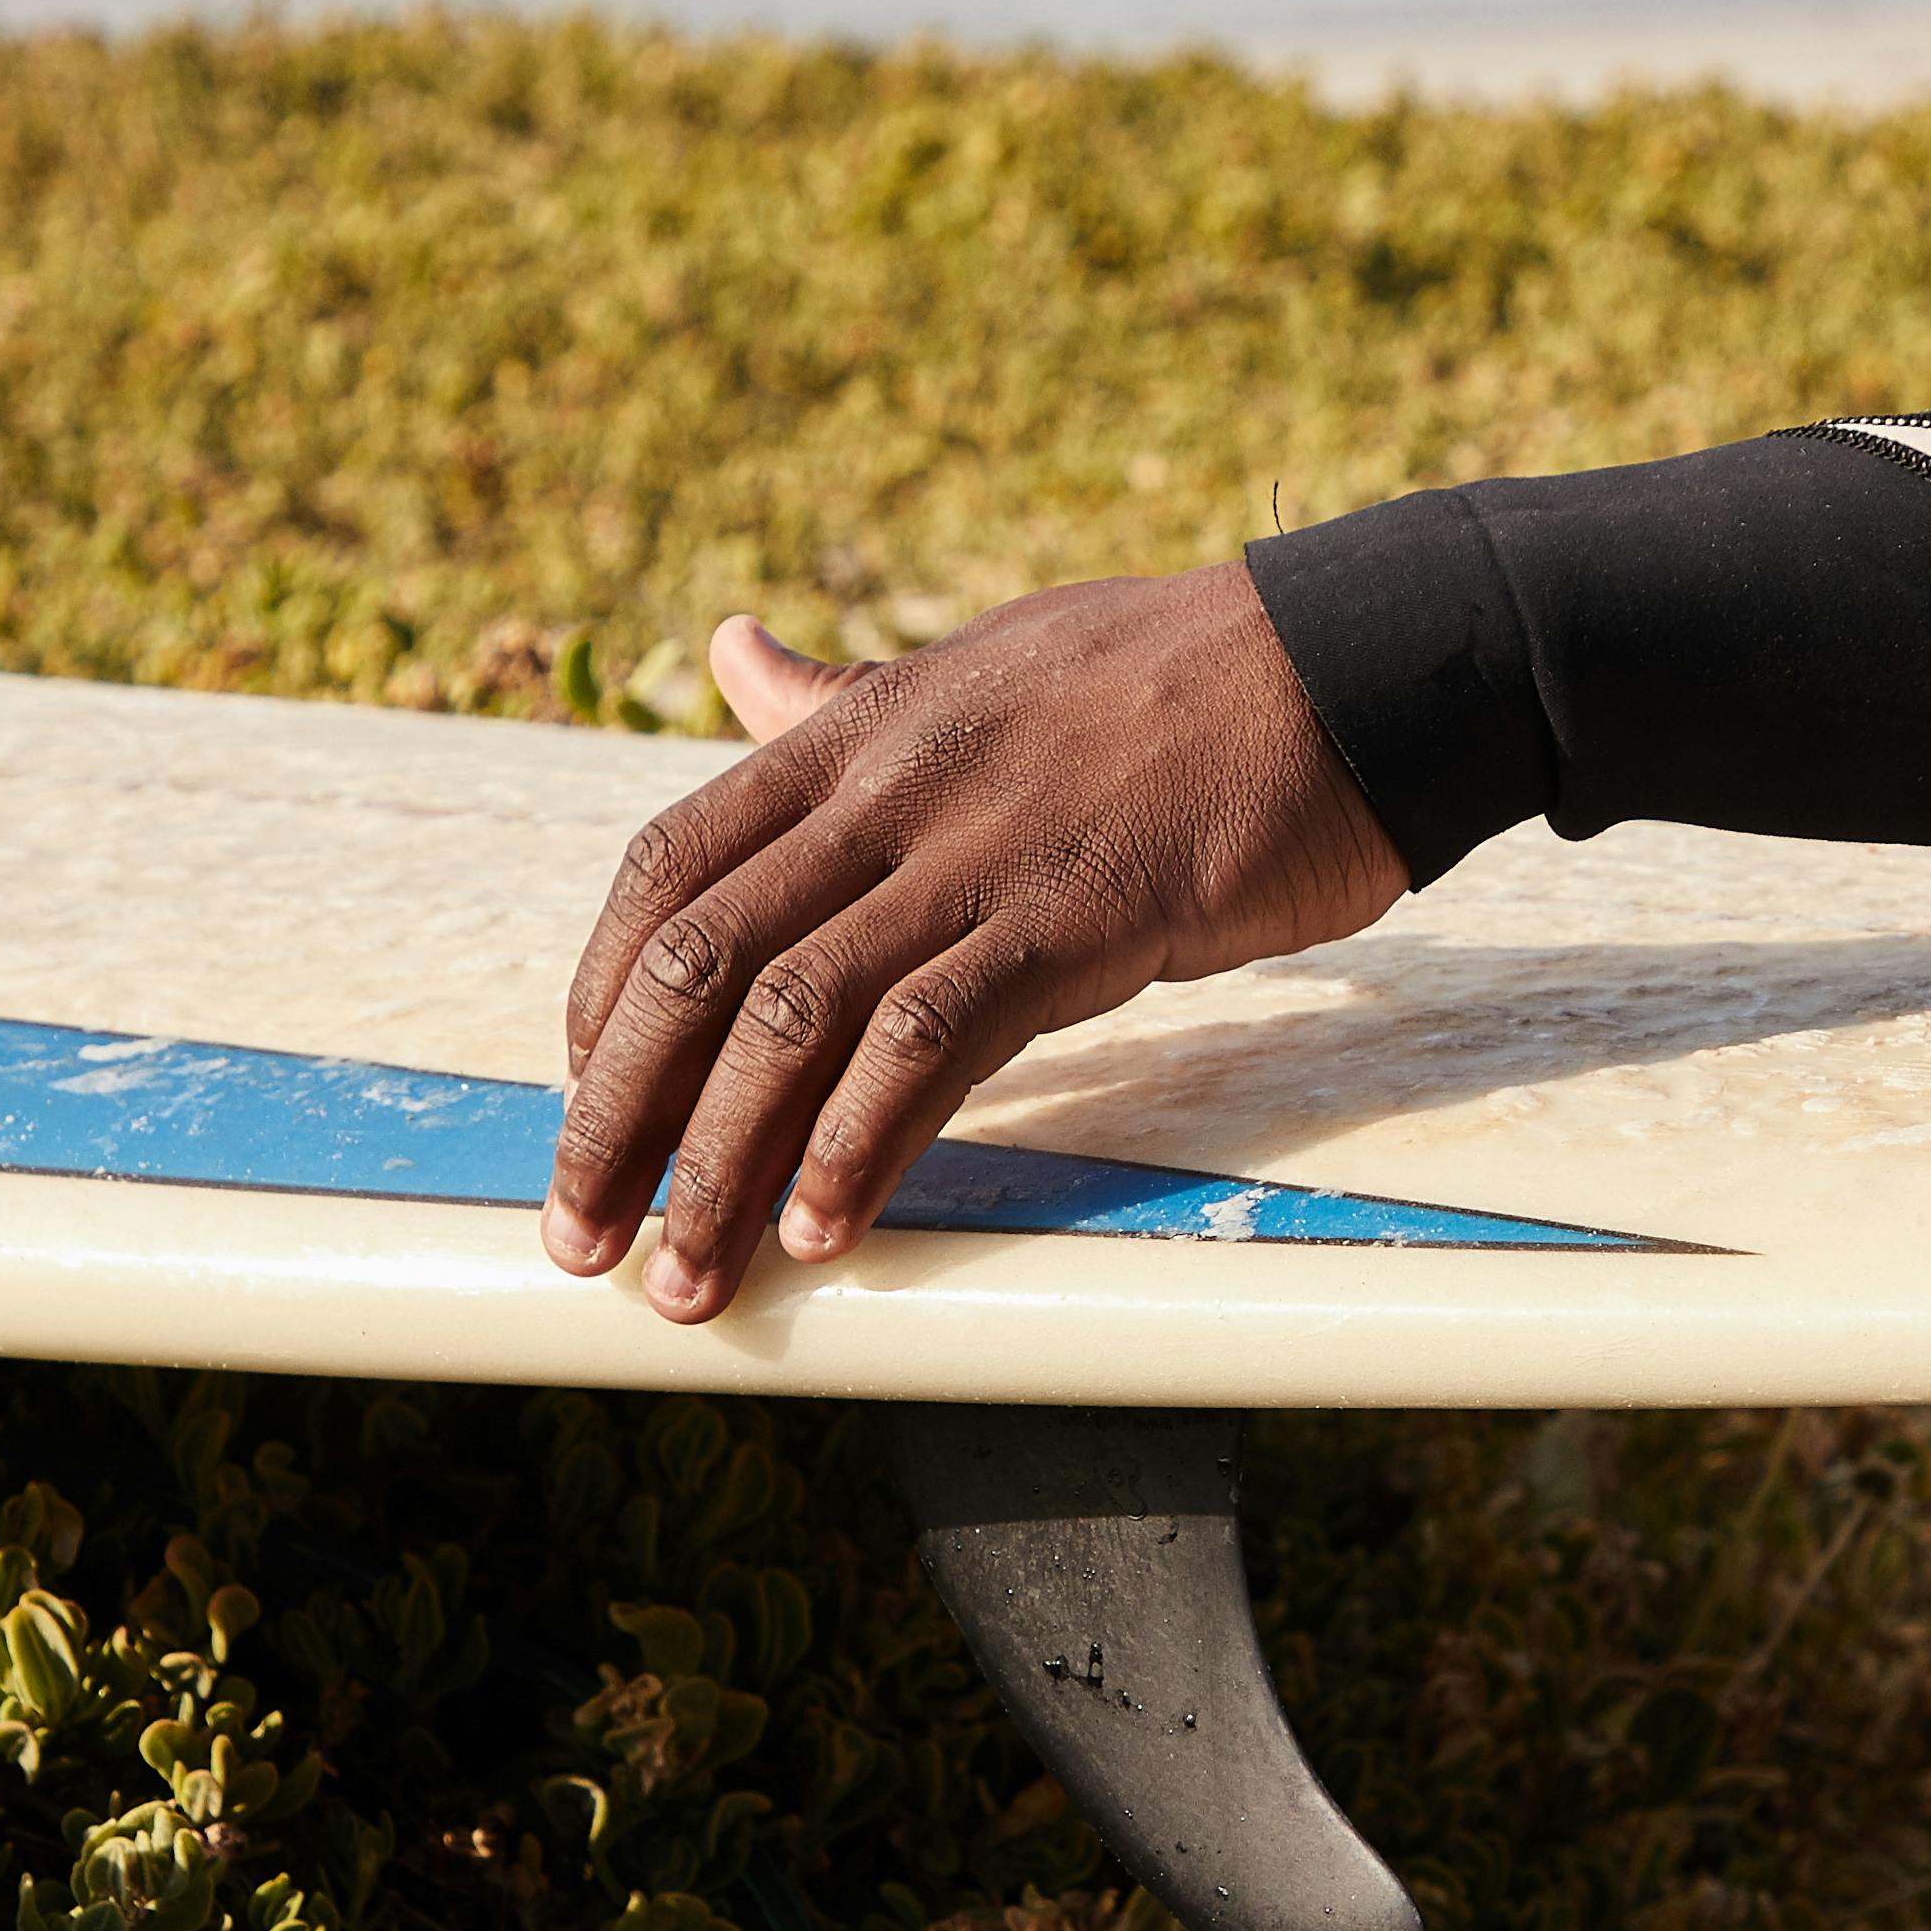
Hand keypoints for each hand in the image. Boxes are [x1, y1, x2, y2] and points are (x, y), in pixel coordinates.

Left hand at [544, 566, 1409, 1319]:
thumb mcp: (975, 667)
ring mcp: (977, 853)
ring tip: (690, 1278)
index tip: (582, 1094)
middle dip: (618, 1114)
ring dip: (720, 1166)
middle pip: (698, 962)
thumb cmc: (1172, 681)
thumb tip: (728, 652)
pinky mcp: (1074, 917)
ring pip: (791, 1017)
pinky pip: (929, 1044)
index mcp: (856, 731)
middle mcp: (889, 788)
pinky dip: (862, 1147)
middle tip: (580, 1234)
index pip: (670, 867)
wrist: (1350, 664)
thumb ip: (841, 695)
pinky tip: (827, 1232)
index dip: (601, 991)